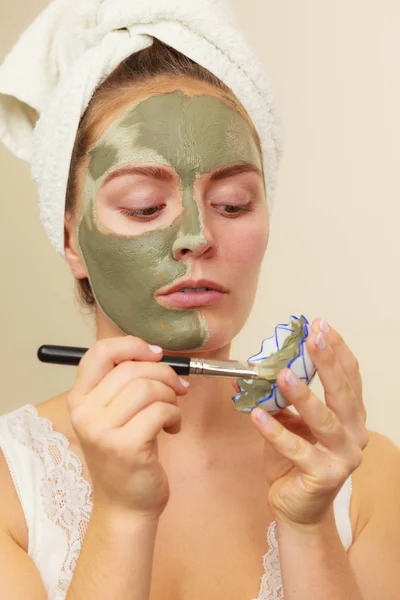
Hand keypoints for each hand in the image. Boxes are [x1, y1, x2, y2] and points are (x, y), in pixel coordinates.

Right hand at [67, 335, 189, 521]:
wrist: (125, 505)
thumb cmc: (124, 455)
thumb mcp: (113, 415)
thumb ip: (124, 384)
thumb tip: (155, 354)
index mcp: (79, 399)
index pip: (99, 353)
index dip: (131, 345)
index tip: (154, 354)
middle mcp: (85, 414)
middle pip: (132, 369)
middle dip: (164, 374)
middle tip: (178, 388)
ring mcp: (103, 432)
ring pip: (149, 389)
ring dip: (170, 397)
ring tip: (171, 413)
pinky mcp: (126, 447)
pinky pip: (161, 411)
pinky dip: (175, 416)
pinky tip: (171, 429)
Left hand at [249, 318, 368, 528]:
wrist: (298, 508)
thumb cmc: (296, 461)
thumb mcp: (289, 422)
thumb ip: (278, 399)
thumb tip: (248, 372)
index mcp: (350, 417)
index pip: (350, 377)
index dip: (337, 350)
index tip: (320, 326)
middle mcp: (354, 434)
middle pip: (344, 393)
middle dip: (327, 363)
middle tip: (312, 338)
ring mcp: (342, 457)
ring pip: (324, 421)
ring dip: (303, 395)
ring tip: (282, 375)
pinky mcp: (324, 476)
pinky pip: (297, 449)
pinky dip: (276, 432)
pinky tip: (257, 416)